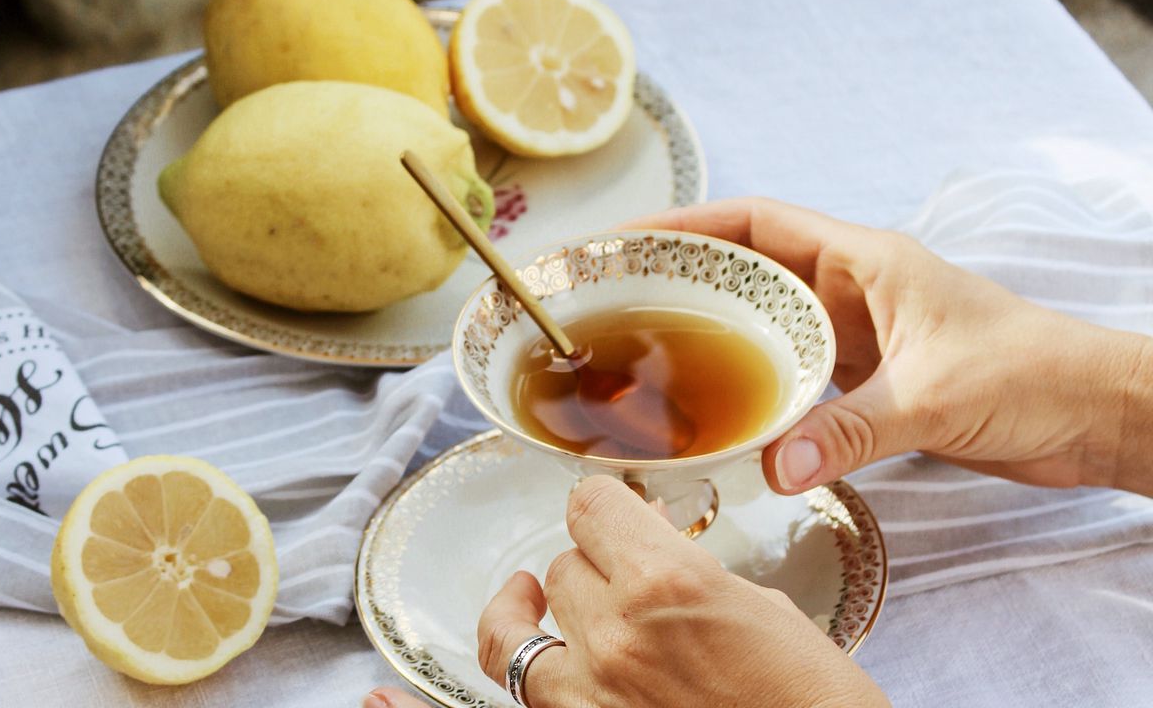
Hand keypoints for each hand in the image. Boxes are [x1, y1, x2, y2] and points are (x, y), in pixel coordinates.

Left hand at [365, 476, 886, 707]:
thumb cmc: (816, 704)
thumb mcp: (767, 614)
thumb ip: (692, 575)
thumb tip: (654, 552)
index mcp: (666, 581)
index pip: (590, 506)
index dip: (606, 512)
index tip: (617, 522)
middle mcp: (612, 633)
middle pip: (563, 567)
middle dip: (594, 571)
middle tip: (630, 590)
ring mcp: (586, 697)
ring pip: (525, 630)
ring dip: (543, 617)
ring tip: (530, 601)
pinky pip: (494, 704)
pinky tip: (376, 699)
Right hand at [623, 198, 1152, 495]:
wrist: (1088, 413)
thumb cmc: (1028, 373)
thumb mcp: (931, 397)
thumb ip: (848, 431)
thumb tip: (772, 467)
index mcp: (862, 261)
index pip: (756, 224)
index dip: (689, 226)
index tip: (629, 241)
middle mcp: (850, 290)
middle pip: (747, 271)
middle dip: (683, 281)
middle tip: (618, 305)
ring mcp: (857, 335)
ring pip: (765, 325)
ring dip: (714, 336)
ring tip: (652, 358)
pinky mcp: (867, 379)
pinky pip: (791, 375)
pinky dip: (753, 388)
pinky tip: (720, 414)